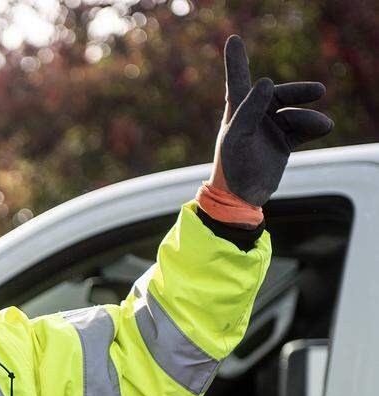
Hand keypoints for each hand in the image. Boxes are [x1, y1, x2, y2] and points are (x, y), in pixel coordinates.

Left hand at [210, 35, 332, 205]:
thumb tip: (268, 82)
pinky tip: (323, 128)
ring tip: (320, 126)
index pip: (237, 80)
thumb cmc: (231, 166)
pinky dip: (314, 127)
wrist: (242, 196)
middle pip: (280, 94)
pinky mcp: (284, 142)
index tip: (233, 40)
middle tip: (318, 92)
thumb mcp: (236, 137)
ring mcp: (270, 129)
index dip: (236, 61)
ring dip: (308, 118)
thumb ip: (249, 109)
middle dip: (299, 92)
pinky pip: (304, 129)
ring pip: (296, 113)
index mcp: (236, 111)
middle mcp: (254, 116)